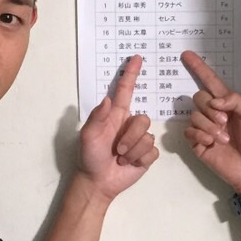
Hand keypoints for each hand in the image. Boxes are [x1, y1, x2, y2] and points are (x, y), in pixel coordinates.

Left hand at [79, 54, 158, 198]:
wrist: (97, 182)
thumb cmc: (89, 157)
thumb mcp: (87, 136)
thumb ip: (97, 117)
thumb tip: (108, 99)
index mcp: (115, 116)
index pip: (126, 90)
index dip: (131, 74)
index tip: (136, 58)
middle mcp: (129, 125)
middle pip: (144, 119)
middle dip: (131, 136)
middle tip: (118, 150)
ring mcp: (139, 140)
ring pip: (148, 137)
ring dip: (134, 150)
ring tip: (121, 158)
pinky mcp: (146, 155)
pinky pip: (153, 152)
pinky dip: (140, 159)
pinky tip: (130, 164)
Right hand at [181, 49, 240, 193]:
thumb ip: (235, 100)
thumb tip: (215, 100)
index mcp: (228, 103)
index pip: (210, 81)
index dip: (198, 68)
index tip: (186, 54)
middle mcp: (213, 112)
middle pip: (199, 97)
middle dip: (211, 109)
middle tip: (225, 122)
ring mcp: (204, 127)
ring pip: (194, 115)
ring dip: (209, 126)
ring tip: (223, 139)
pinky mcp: (197, 142)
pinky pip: (189, 131)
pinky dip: (200, 135)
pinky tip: (211, 143)